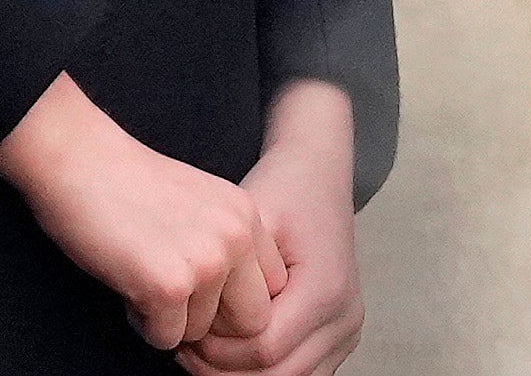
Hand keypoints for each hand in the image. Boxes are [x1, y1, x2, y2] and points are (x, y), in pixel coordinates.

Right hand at [0, 75, 282, 350]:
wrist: (76, 156)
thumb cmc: (125, 180)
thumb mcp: (200, 202)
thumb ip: (225, 243)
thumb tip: (232, 309)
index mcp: (247, 214)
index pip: (272, 289)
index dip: (233, 300)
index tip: (199, 290)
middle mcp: (236, 238)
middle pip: (251, 322)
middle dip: (211, 323)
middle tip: (175, 301)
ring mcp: (206, 262)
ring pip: (202, 334)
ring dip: (168, 319)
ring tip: (139, 275)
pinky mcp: (168, 285)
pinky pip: (166, 339)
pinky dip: (142, 323)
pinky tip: (126, 283)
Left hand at [183, 87, 363, 374]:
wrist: (318, 175)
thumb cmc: (283, 189)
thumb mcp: (251, 219)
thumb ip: (228, 270)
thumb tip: (190, 320)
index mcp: (325, 289)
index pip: (265, 347)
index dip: (218, 349)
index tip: (183, 332)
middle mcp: (345, 317)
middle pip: (278, 373)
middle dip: (224, 370)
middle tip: (184, 350)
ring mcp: (346, 331)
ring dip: (241, 375)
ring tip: (200, 352)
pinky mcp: (339, 337)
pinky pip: (299, 371)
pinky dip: (261, 370)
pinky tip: (227, 350)